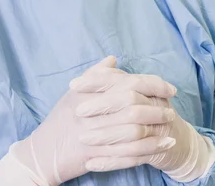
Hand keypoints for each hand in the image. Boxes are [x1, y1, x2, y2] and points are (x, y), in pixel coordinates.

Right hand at [8, 57, 178, 184]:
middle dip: (157, 109)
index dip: (153, 85)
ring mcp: (94, 136)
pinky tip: (162, 148)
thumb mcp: (73, 94)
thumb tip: (113, 58)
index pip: (129, 84)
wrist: (42, 154)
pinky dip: (148, 150)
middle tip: (172, 111)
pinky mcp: (96, 156)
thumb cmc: (60, 121)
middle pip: (133, 107)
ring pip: (133, 132)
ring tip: (172, 131)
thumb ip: (96, 76)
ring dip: (156, 131)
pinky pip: (128, 154)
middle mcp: (92, 113)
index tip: (170, 89)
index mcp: (90, 93)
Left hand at [71, 65, 214, 181]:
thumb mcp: (136, 95)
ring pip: (132, 130)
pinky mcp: (157, 151)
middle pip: (129, 100)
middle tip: (78, 111)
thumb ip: (120, 80)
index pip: (123, 79)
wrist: (179, 143)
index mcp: (148, 90)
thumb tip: (105, 61)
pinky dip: (111, 161)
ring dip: (106, 135)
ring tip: (82, 138)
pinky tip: (91, 163)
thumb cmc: (151, 116)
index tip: (74, 84)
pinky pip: (133, 157)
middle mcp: (155, 105)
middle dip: (102, 106)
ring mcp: (158, 128)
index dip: (99, 80)